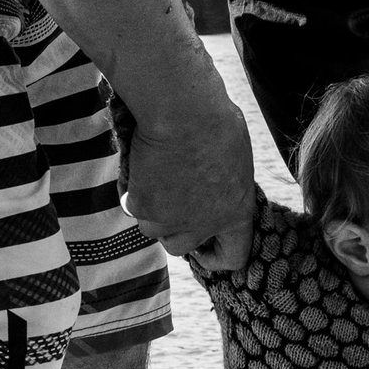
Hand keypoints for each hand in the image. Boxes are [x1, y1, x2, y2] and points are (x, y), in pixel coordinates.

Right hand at [123, 98, 257, 271]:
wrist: (184, 111)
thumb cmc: (215, 122)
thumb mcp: (235, 157)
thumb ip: (225, 183)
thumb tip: (215, 185)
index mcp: (236, 213)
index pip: (234, 256)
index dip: (216, 256)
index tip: (203, 247)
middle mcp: (204, 224)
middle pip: (180, 247)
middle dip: (172, 230)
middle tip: (168, 206)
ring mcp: (171, 220)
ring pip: (152, 228)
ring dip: (151, 209)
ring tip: (154, 177)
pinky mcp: (143, 207)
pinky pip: (131, 207)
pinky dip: (132, 191)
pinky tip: (140, 167)